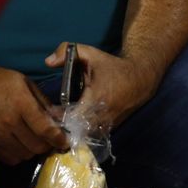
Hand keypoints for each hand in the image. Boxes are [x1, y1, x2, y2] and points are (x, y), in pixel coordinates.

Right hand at [0, 63, 67, 164]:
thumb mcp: (26, 83)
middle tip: (50, 138)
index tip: (65, 140)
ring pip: (25, 155)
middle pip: (37, 146)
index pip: (44, 129)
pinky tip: (21, 143)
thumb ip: (44, 103)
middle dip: (48, 144)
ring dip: (34, 150)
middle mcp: (9, 122)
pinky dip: (20, 154)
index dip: (58, 138)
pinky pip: (12, 158)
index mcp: (20, 103)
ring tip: (35, 139)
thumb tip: (61, 118)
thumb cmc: (0, 81)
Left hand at [44, 42, 159, 129]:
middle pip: (76, 130)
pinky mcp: (111, 129)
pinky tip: (75, 124)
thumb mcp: (91, 54)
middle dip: (63, 126)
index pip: (72, 117)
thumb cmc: (112, 66)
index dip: (59, 117)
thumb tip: (47, 61)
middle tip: (51, 119)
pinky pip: (92, 135)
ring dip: (73, 130)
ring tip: (61, 123)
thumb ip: (67, 52)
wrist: (140, 79)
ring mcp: (107, 125)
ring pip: (84, 135)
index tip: (49, 110)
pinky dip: (83, 131)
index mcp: (96, 98)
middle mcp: (102, 116)